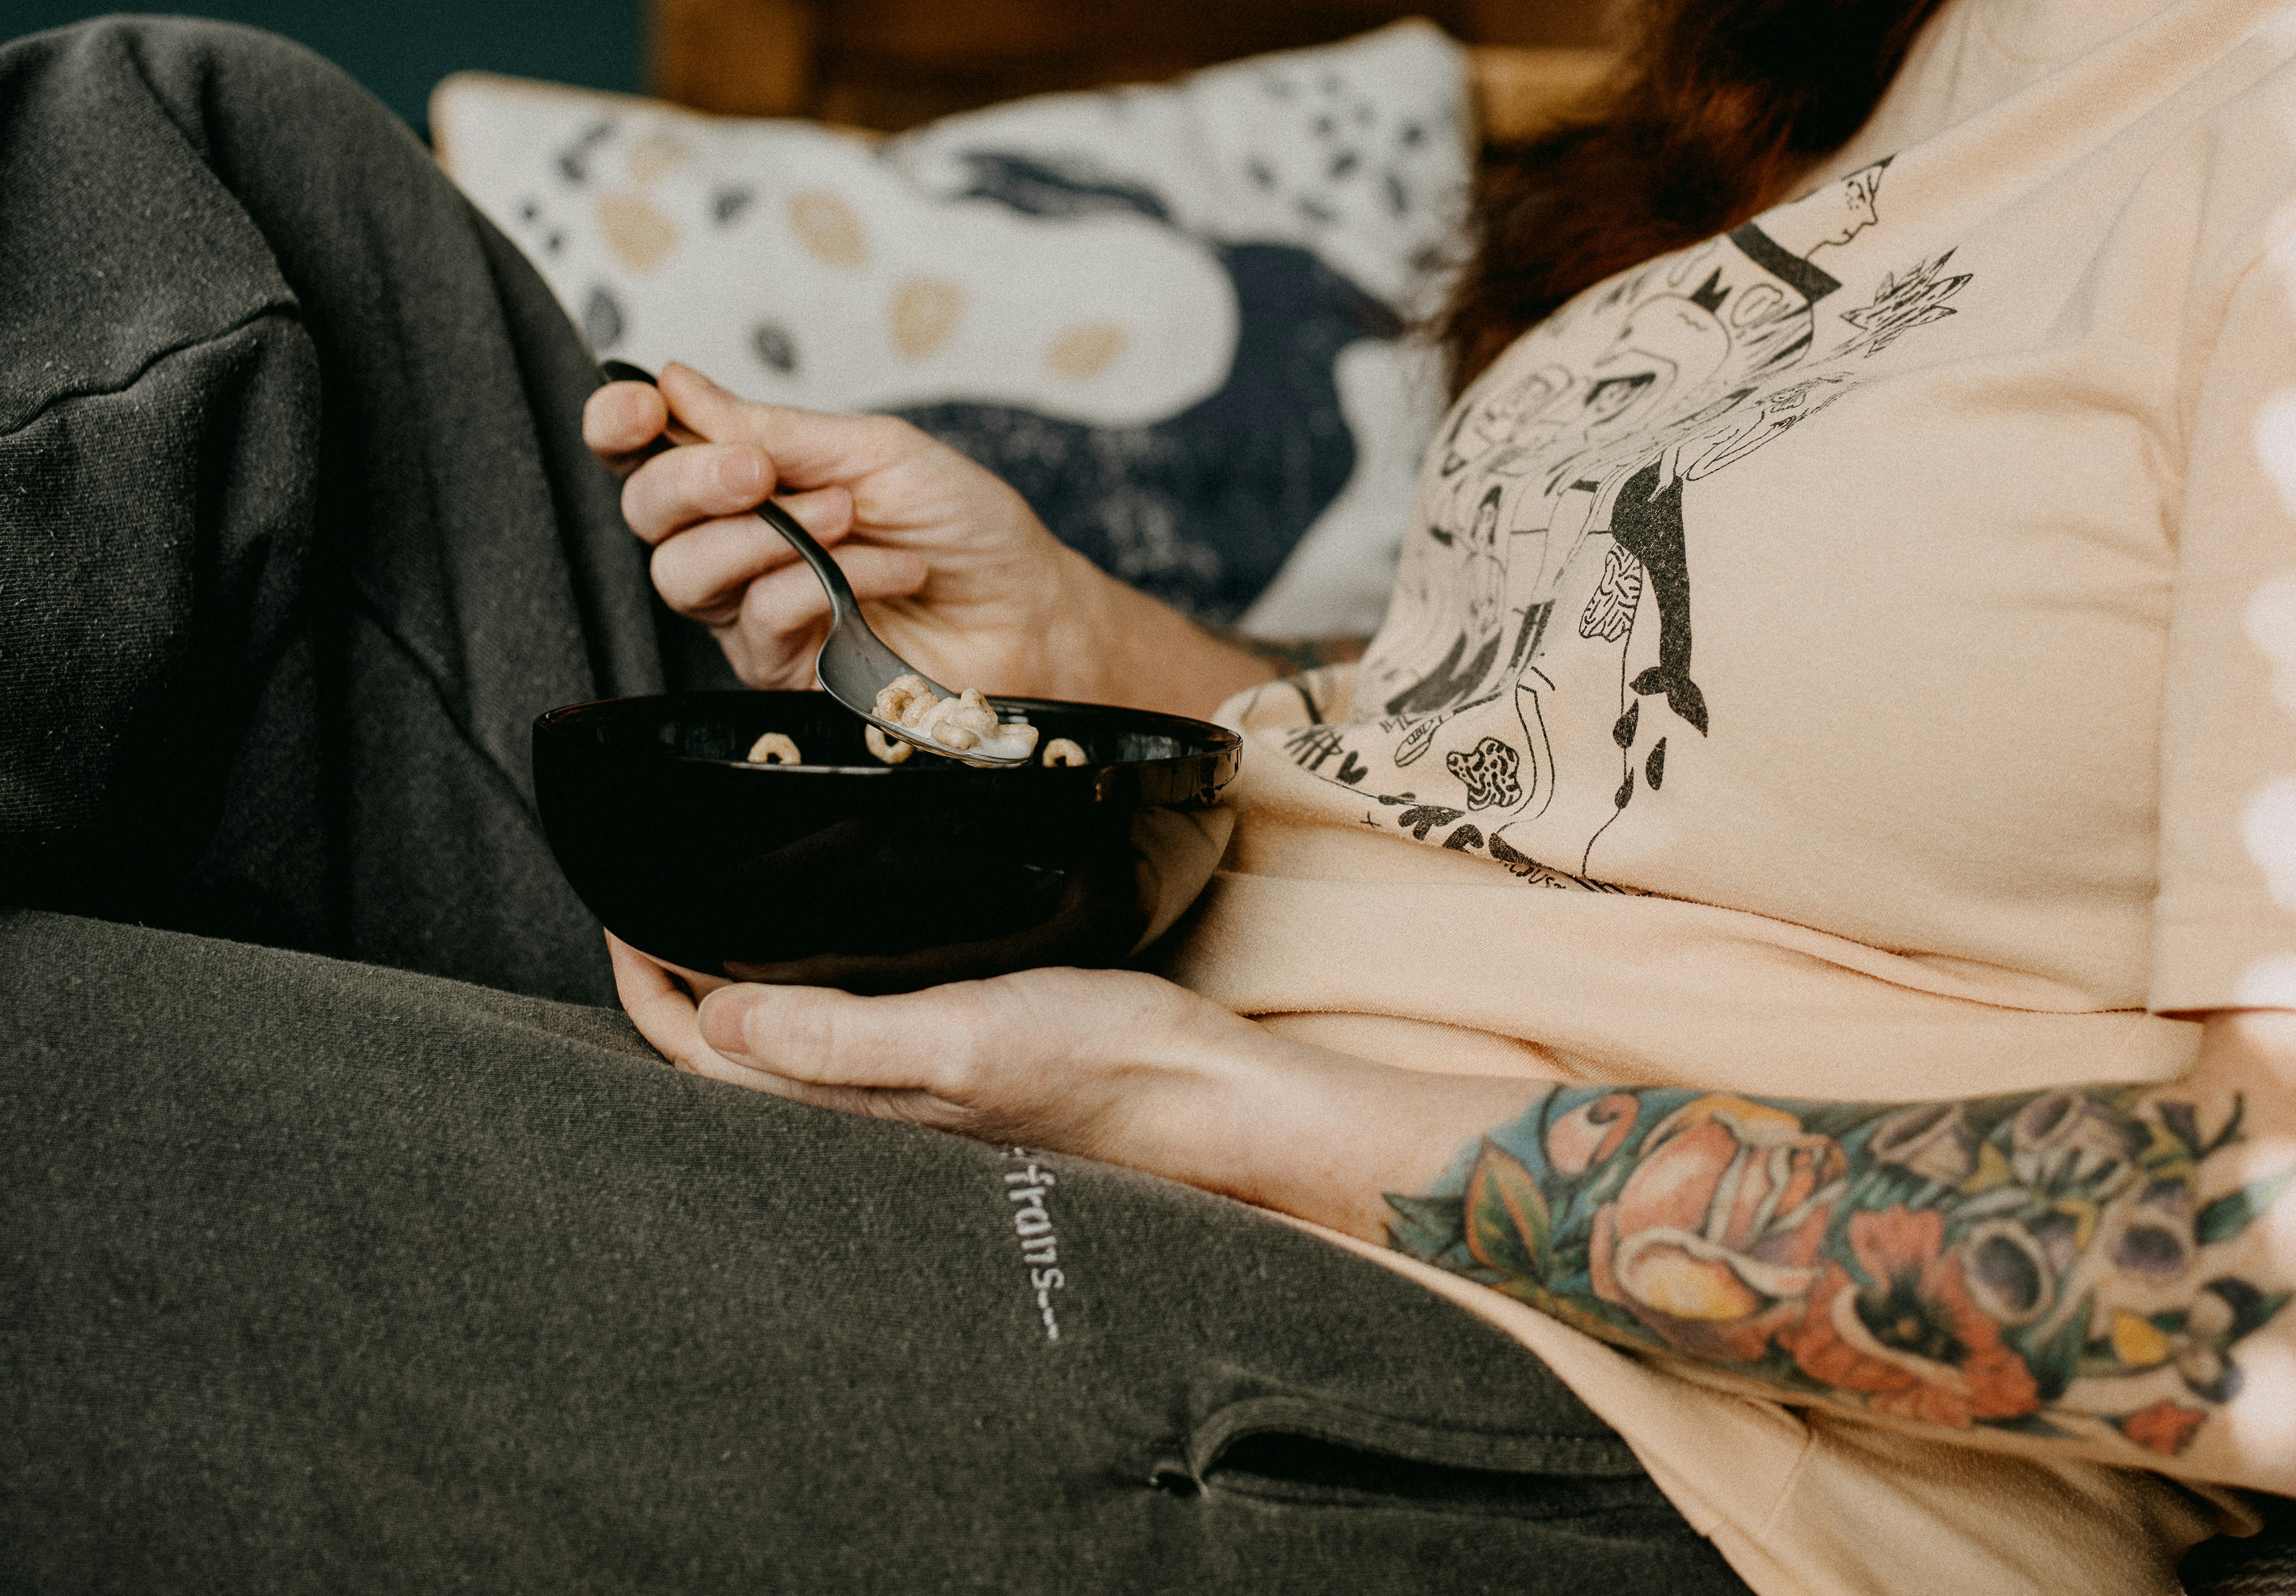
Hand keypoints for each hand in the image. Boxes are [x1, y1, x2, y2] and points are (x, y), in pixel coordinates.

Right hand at [582, 364, 1270, 713]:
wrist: (1033, 612)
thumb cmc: (968, 528)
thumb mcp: (877, 452)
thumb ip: (776, 430)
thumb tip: (681, 386)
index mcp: (753, 481)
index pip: (647, 454)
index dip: (622, 425)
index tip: (641, 406)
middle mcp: (740, 546)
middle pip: (647, 515)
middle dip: (691, 481)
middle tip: (759, 472)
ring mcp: (755, 612)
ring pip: (684, 574)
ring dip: (764, 536)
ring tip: (849, 518)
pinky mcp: (784, 672)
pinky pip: (760, 621)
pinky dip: (822, 584)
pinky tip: (889, 570)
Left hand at [605, 934, 1515, 1234]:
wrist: (1196, 1086)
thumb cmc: (1091, 1062)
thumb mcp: (957, 1038)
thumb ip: (837, 1039)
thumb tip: (716, 1022)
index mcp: (846, 1106)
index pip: (700, 1056)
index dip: (645, 987)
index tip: (618, 912)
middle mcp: (860, 1102)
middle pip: (724, 1052)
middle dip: (668, 986)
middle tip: (638, 903)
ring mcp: (901, 1081)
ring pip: (778, 1038)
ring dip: (726, 981)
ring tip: (699, 913)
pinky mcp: (945, 1052)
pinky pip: (837, 1026)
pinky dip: (798, 983)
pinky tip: (813, 942)